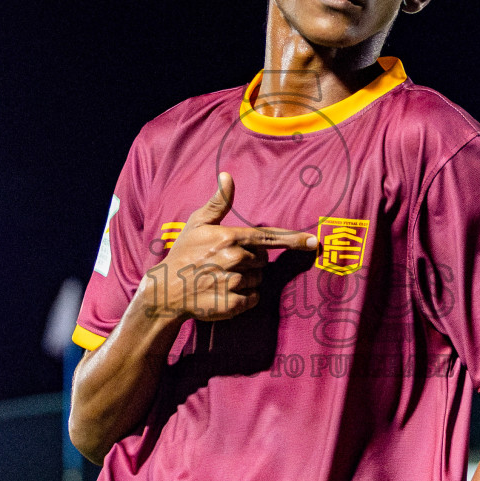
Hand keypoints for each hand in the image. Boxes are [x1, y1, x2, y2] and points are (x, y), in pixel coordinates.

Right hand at [150, 173, 315, 321]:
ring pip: (258, 280)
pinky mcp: (233, 304)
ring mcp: (233, 283)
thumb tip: (228, 175)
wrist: (167, 291)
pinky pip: (253, 298)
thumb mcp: (197, 224)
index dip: (292, 240)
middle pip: (262, 261)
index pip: (268, 238)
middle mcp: (234, 260)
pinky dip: (244, 298)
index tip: (312, 242)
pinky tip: (225, 293)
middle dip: (250, 262)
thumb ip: (219, 202)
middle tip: (225, 264)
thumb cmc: (183, 254)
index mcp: (229, 238)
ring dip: (246, 280)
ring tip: (221, 278)